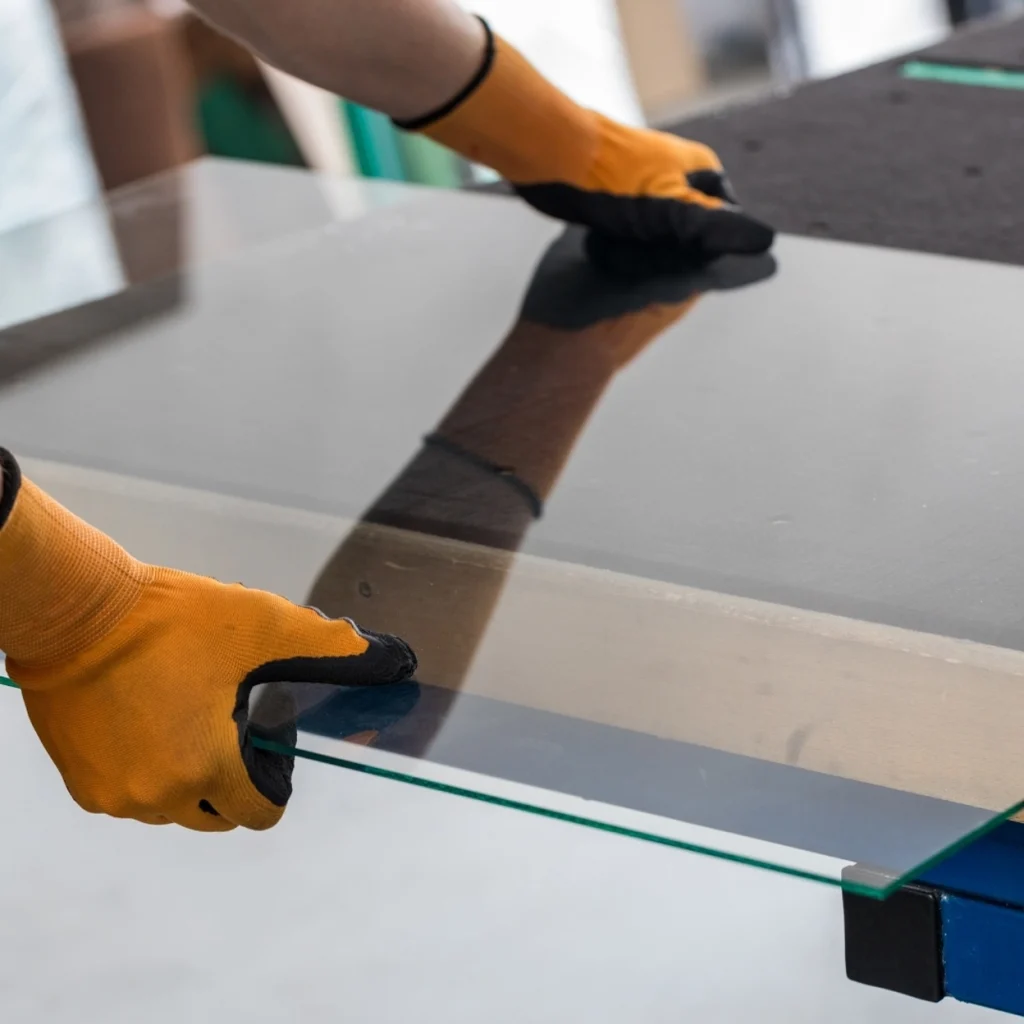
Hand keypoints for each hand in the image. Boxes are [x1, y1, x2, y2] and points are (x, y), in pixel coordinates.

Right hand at [0, 450, 415, 830]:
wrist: (74, 612)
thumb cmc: (168, 619)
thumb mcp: (263, 625)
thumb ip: (332, 647)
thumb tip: (393, 658)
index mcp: (207, 767)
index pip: (260, 813)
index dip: (275, 779)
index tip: (265, 735)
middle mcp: (158, 796)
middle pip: (219, 815)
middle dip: (236, 779)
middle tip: (230, 720)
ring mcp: (115, 795)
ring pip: (175, 807)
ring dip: (192, 776)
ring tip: (191, 713)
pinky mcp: (82, 784)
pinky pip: (132, 796)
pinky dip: (150, 771)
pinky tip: (153, 721)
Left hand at [406, 20, 773, 258]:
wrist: (551, 156)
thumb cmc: (611, 182)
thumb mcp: (672, 209)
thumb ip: (716, 227)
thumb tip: (764, 241)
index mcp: (701, 170)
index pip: (725, 222)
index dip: (708, 251)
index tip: (685, 268)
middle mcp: (677, 173)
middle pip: (691, 231)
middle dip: (673, 254)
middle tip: (651, 268)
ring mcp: (645, 183)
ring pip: (658, 235)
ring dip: (645, 254)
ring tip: (627, 263)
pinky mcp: (615, 195)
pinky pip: (630, 232)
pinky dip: (623, 247)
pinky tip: (609, 255)